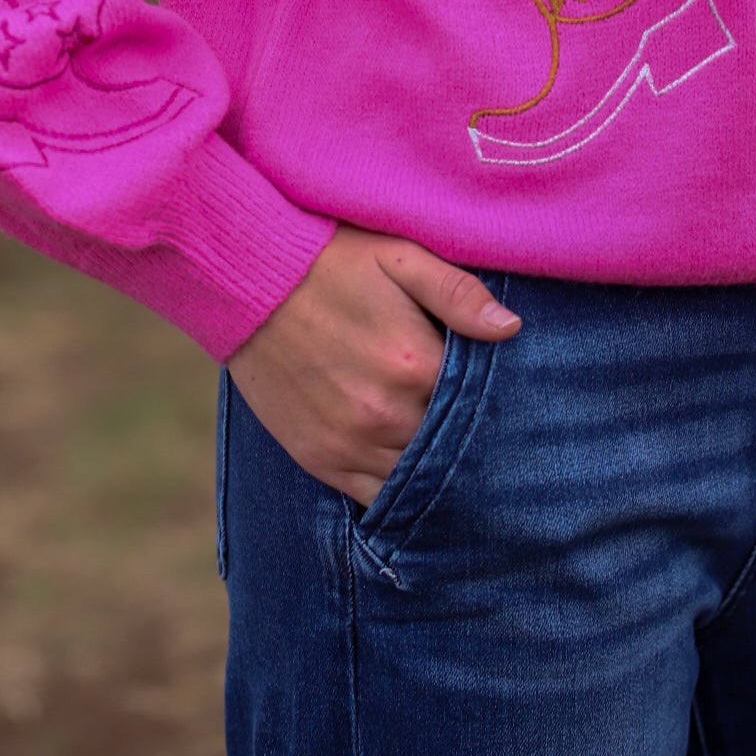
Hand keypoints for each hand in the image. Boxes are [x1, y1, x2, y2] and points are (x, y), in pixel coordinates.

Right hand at [227, 225, 521, 505]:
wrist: (246, 278)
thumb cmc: (329, 261)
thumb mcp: (399, 256)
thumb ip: (458, 292)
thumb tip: (510, 329)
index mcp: (416, 364)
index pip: (481, 403)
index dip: (492, 398)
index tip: (499, 393)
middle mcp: (387, 414)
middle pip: (452, 446)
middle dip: (466, 435)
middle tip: (476, 426)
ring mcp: (351, 443)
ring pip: (418, 478)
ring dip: (434, 468)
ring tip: (442, 447)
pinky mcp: (320, 459)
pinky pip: (374, 499)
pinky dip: (396, 491)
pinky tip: (407, 475)